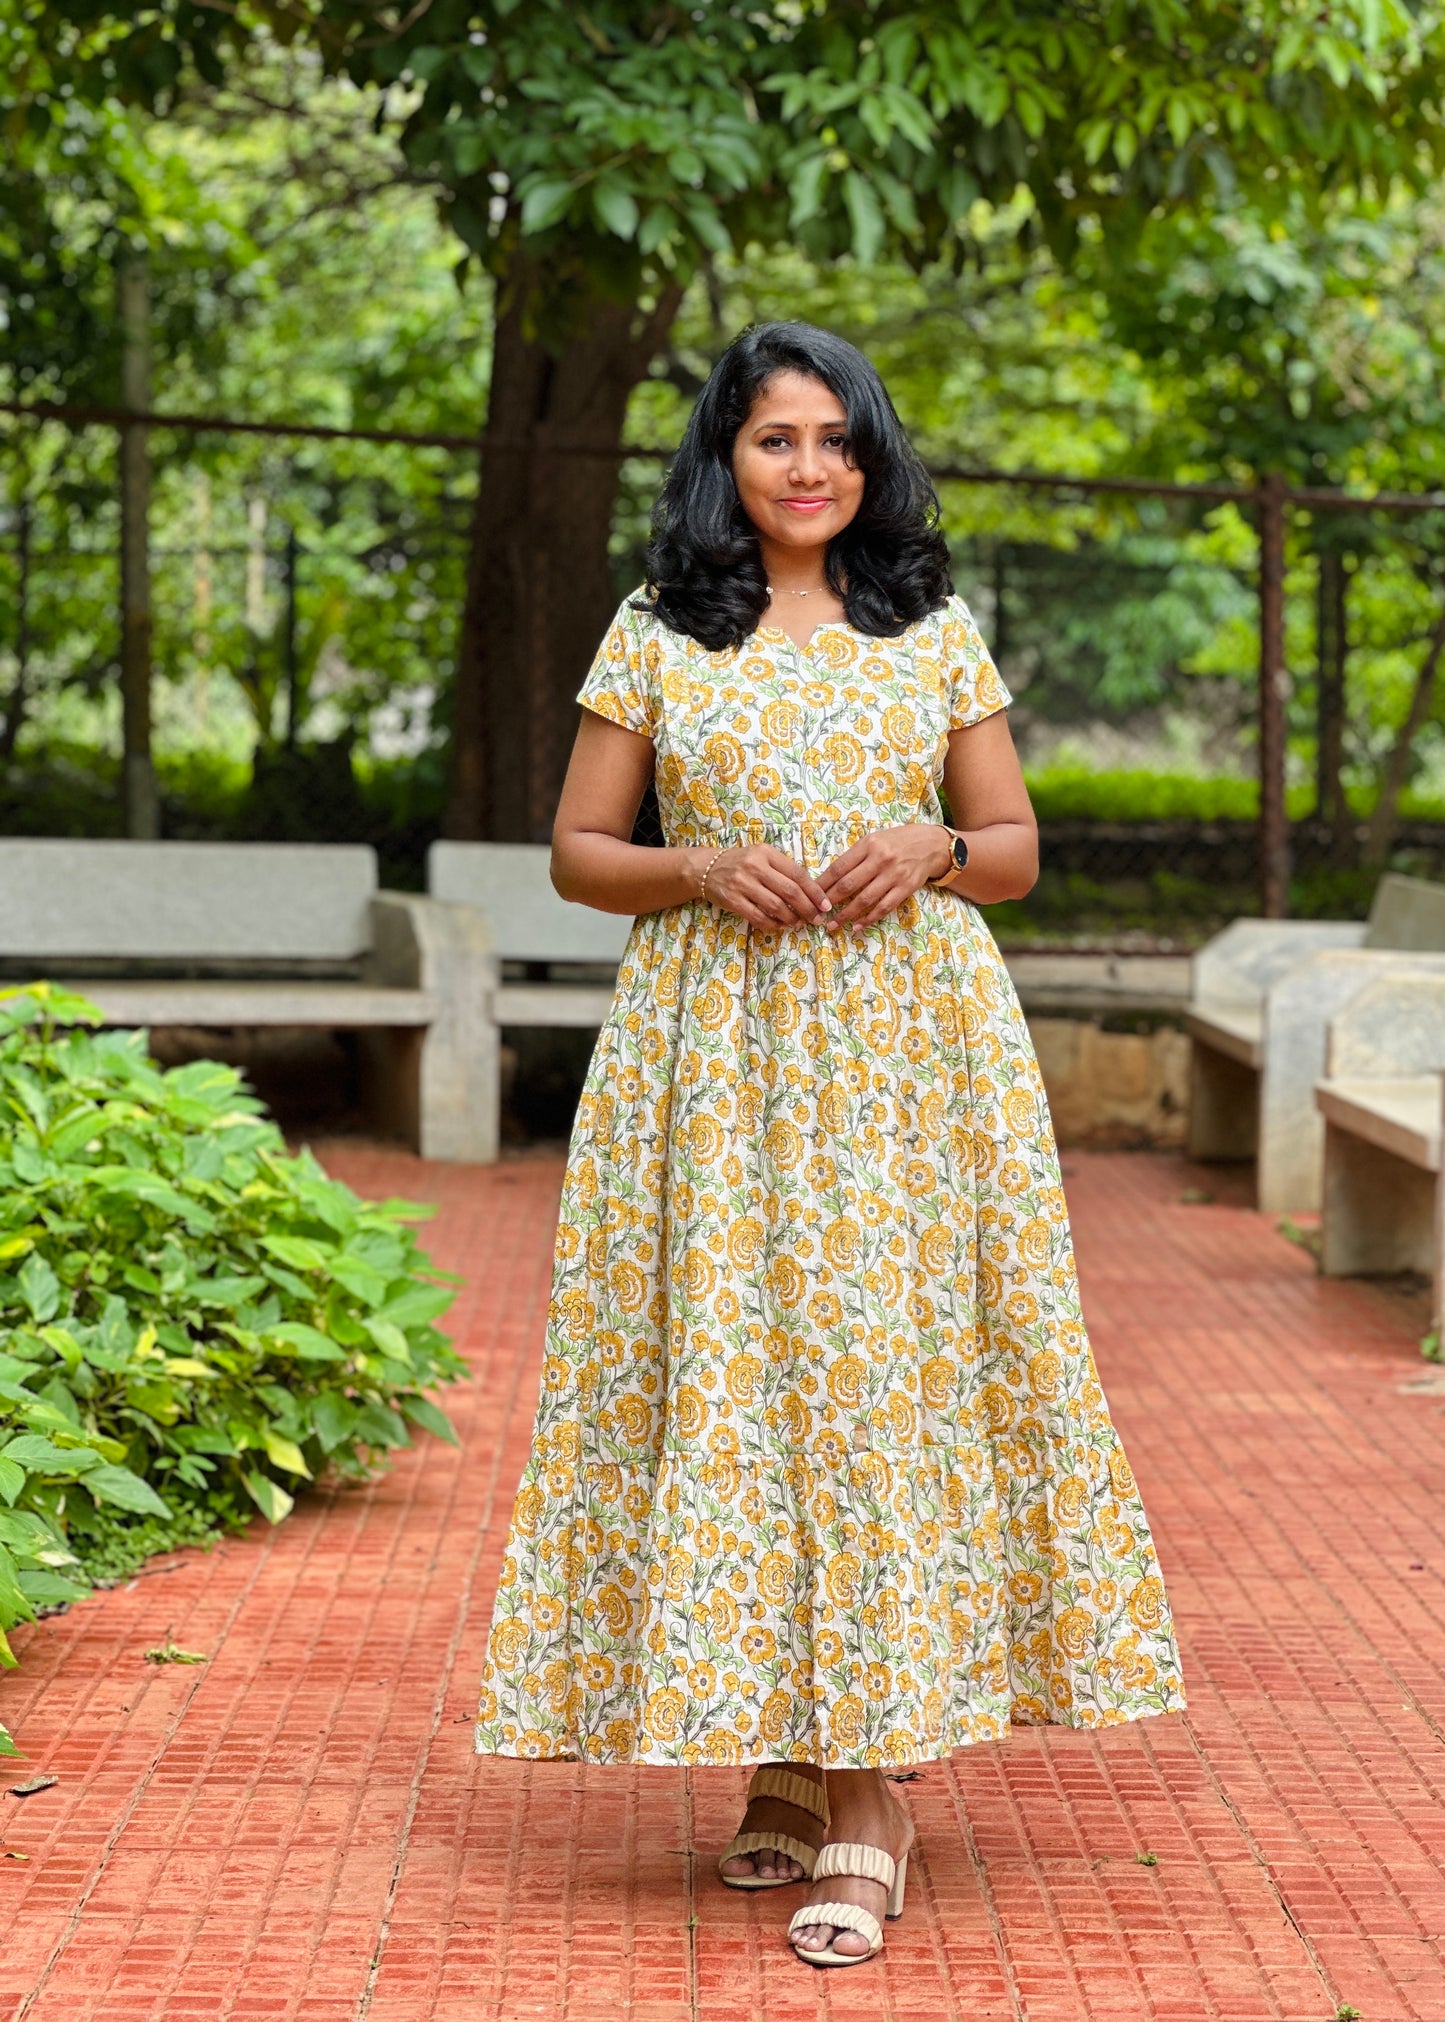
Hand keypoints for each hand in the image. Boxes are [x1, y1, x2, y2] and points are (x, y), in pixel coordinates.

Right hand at [697, 843, 831, 928]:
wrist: (706, 868)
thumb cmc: (740, 863)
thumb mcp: (762, 856)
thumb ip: (783, 870)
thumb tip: (810, 893)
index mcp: (766, 853)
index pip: (798, 874)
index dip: (814, 892)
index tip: (825, 905)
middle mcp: (755, 866)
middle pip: (790, 892)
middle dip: (808, 908)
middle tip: (816, 919)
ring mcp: (742, 884)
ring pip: (776, 906)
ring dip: (792, 919)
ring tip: (799, 923)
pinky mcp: (733, 900)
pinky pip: (758, 917)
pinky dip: (773, 925)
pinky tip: (781, 926)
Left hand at [817, 825, 951, 929]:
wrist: (931, 844)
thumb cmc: (897, 842)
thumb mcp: (874, 840)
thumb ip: (855, 856)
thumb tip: (830, 878)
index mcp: (869, 845)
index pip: (839, 867)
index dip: (823, 883)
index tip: (811, 895)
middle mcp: (881, 859)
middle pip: (849, 884)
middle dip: (830, 901)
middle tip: (816, 913)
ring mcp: (894, 875)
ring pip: (864, 899)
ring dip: (846, 914)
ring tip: (833, 924)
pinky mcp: (906, 888)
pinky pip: (884, 907)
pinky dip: (869, 919)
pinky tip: (857, 926)